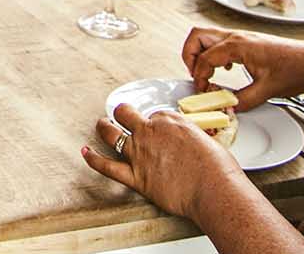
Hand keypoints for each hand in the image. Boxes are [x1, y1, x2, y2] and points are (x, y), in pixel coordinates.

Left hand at [83, 102, 241, 221]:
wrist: (214, 189)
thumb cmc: (217, 168)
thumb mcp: (207, 140)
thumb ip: (191, 139)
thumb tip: (190, 144)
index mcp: (170, 121)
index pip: (155, 115)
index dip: (155, 123)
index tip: (157, 130)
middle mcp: (150, 133)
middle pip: (126, 114)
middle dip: (122, 114)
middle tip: (121, 117)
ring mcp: (139, 154)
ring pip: (111, 134)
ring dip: (103, 128)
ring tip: (101, 126)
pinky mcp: (135, 177)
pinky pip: (107, 166)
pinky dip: (93, 159)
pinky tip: (86, 152)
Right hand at [180, 25, 303, 111]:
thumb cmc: (295, 70)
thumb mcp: (267, 90)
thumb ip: (242, 100)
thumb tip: (226, 108)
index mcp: (238, 46)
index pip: (205, 58)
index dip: (198, 76)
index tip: (202, 91)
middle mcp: (236, 36)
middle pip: (197, 36)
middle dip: (189, 56)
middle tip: (194, 76)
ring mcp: (241, 36)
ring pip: (206, 36)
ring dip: (199, 53)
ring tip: (204, 73)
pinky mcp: (246, 40)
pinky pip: (219, 40)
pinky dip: (212, 52)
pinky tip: (224, 69)